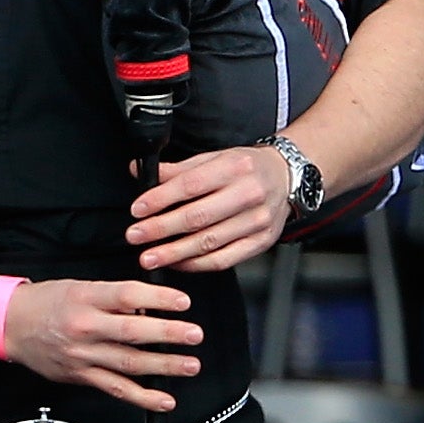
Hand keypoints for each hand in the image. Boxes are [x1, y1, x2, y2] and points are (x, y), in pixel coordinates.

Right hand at [2, 278, 203, 409]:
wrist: (8, 325)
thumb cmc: (46, 303)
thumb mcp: (81, 286)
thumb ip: (115, 296)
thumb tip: (153, 304)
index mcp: (86, 298)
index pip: (126, 296)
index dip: (157, 299)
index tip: (183, 302)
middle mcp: (85, 327)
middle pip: (132, 332)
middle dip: (168, 334)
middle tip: (194, 334)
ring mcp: (83, 355)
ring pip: (128, 363)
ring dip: (164, 366)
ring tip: (190, 364)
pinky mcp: (81, 376)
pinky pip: (115, 389)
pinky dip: (142, 397)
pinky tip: (164, 400)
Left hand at [130, 145, 289, 274]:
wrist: (286, 177)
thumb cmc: (246, 168)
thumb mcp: (214, 158)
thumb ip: (177, 169)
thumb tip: (140, 171)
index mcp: (234, 167)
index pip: (191, 185)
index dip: (161, 199)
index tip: (138, 210)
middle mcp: (249, 193)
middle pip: (198, 217)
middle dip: (161, 229)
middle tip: (136, 237)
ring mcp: (258, 220)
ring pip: (209, 242)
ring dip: (175, 253)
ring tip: (150, 257)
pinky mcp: (262, 241)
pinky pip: (224, 259)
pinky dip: (197, 264)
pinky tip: (178, 263)